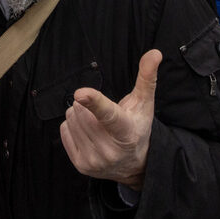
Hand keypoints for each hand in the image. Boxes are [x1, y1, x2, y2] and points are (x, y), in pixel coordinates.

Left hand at [60, 49, 162, 190]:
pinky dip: (72, 126)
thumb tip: (155, 52)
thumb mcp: (144, 104)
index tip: (80, 93)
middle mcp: (110, 150)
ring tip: (95, 122)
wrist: (135, 165)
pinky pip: (64, 130)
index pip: (108, 115)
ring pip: (71, 119)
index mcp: (126, 132)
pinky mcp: (81, 166)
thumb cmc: (137, 127)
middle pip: (82, 112)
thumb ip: (146, 78)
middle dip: (87, 105)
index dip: (94, 102)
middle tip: (101, 114)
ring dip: (79, 114)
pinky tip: (87, 132)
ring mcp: (95, 160)